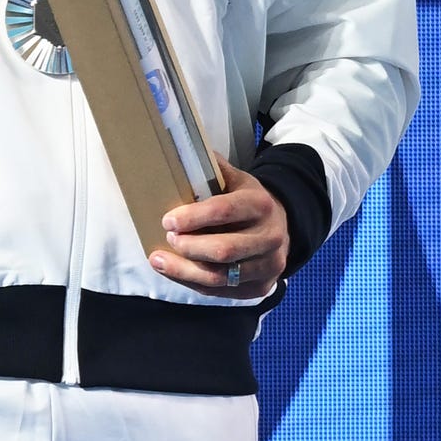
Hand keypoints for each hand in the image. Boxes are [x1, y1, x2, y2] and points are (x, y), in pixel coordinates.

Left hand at [148, 156, 289, 298]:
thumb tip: (179, 148)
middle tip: (168, 238)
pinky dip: (194, 283)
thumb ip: (213, 168)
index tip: (168, 220)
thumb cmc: (247, 200)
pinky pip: (222, 292)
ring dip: (185, 271)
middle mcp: (269, 237)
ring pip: (221, 277)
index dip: (193, 217)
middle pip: (224, 250)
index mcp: (260, 204)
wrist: (281, 226)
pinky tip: (175, 273)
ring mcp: (268, 266)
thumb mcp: (237, 178)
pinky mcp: (261, 288)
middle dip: (189, 247)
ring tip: (159, 261)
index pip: (223, 211)